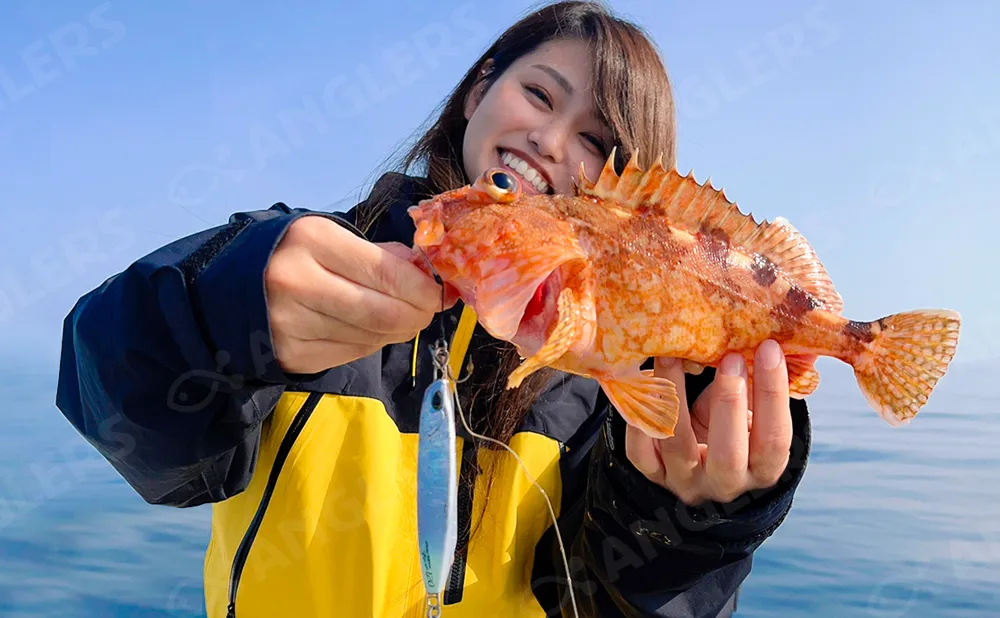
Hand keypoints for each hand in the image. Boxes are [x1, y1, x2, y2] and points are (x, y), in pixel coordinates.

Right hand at [264, 216, 451, 373]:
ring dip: (397, 331)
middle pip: (383, 313)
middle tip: (428, 312)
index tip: (440, 294)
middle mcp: (297, 283)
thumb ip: (381, 255)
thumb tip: (427, 276)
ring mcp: (291, 323)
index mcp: (312, 241)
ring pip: (371, 337)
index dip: (423, 289)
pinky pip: (351, 354)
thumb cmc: (294, 255)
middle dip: (417, 316)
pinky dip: (371, 343)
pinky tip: (369, 330)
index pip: (387, 273)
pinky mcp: (291, 355)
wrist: (231, 286)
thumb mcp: (332, 238)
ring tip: (400, 319)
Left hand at [625, 340, 792, 505]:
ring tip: (673, 355)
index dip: (773, 395)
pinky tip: (642, 384)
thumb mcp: (756, 411)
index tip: (769, 348)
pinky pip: (640, 453)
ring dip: (676, 396)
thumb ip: (768, 383)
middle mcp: (724, 484)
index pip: (773, 439)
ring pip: (678, 446)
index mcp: (762, 469)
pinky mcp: (652, 475)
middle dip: (730, 402)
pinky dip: (639, 420)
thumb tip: (794, 336)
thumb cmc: (735, 425)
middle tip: (729, 357)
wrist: (698, 460)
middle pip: (728, 454)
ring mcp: (684, 482)